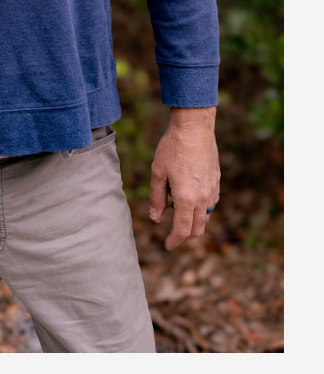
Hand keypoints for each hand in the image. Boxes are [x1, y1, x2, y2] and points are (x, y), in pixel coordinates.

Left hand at [148, 106, 219, 249]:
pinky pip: (211, 203)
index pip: (182, 230)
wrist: (194, 128)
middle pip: (197, 228)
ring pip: (206, 217)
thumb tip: (155, 219)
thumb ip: (156, 198)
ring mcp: (212, 190)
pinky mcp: (217, 181)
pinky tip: (191, 201)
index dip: (175, 241)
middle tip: (173, 236)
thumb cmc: (172, 148)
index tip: (167, 245)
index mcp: (186, 198)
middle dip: (185, 236)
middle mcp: (202, 198)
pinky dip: (201, 210)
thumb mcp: (157, 172)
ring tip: (179, 217)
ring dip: (194, 223)